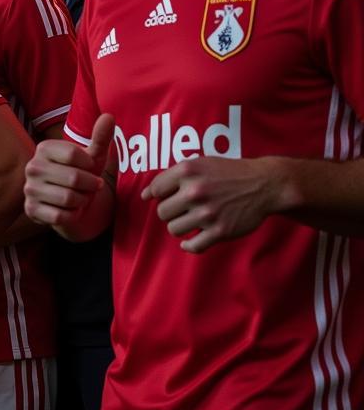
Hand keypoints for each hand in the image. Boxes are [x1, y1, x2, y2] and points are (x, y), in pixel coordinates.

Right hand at [24, 113, 115, 229]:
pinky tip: (69, 211)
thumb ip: (100, 137)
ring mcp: (29, 189)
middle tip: (90, 188)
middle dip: (89, 187)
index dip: (90, 166)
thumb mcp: (94, 158)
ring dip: (82, 201)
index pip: (74, 154)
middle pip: (73, 178)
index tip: (90, 169)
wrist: (72, 206)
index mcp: (44, 148)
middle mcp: (32, 167)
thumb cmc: (83, 177)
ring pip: (68, 198)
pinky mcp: (31, 210)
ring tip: (80, 198)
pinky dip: (72, 215)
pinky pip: (60, 216)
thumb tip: (109, 116)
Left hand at [142, 155, 279, 252]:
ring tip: (190, 219)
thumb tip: (145, 195)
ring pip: (174, 229)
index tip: (168, 197)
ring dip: (179, 226)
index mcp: (188, 171)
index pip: (156, 189)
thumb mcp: (199, 163)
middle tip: (182, 208)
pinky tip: (191, 239)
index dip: (159, 195)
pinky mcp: (220, 231)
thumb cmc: (227, 173)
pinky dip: (189, 245)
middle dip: (170, 211)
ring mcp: (208, 213)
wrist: (263, 184)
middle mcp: (195, 191)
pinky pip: (193, 245)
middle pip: (162, 212)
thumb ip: (172, 176)